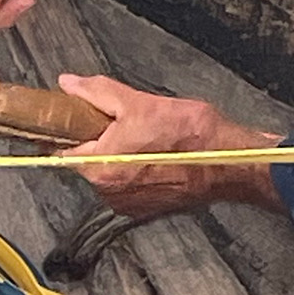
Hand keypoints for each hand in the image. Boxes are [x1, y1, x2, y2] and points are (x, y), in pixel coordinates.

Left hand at [58, 73, 283, 221]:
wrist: (230, 162)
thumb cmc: (190, 135)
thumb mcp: (137, 102)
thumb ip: (97, 92)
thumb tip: (70, 84)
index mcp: (100, 167)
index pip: (64, 149)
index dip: (73, 129)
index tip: (82, 118)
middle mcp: (110, 193)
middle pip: (90, 161)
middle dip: (103, 142)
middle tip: (128, 123)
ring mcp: (129, 205)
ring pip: (112, 174)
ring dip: (122, 157)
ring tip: (149, 140)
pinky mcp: (148, 210)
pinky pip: (132, 187)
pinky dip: (140, 173)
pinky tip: (158, 157)